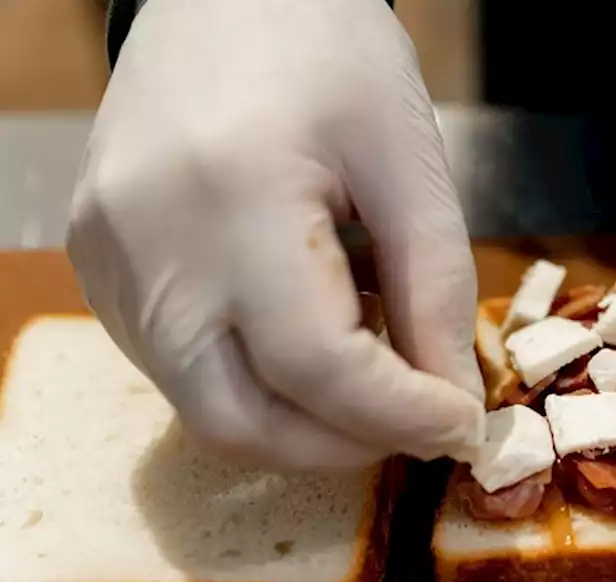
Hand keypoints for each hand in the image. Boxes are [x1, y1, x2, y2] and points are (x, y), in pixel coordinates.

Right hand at [67, 0, 484, 469]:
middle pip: (240, 420)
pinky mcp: (99, 265)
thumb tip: (452, 403)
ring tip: (371, 364)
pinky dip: (256, 380)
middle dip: (343, 445)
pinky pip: (178, 366)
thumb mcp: (409, 162)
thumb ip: (435, 291)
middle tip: (418, 419)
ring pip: (205, 406)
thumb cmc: (328, 50)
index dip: (401, 415)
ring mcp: (108, 262)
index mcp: (230, 201)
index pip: (318, 367)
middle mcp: (145, 247)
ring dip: (300, 418)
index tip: (463, 425)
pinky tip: (308, 332)